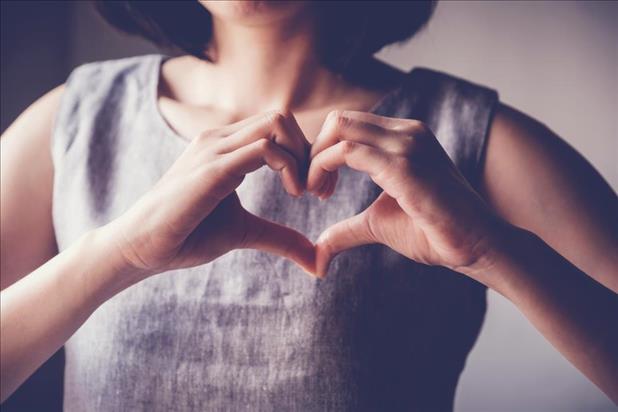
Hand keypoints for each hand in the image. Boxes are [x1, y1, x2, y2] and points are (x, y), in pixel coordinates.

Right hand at [104, 110, 314, 278]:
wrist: (141, 247)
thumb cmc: (187, 235)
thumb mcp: (245, 232)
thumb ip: (280, 238)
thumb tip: (316, 260)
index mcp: (226, 147)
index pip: (278, 128)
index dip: (306, 154)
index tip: (316, 190)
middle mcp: (220, 139)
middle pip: (282, 118)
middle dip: (311, 151)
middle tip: (317, 190)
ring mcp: (214, 149)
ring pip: (276, 123)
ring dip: (303, 156)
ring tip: (304, 191)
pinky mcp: (212, 169)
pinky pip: (263, 149)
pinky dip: (289, 167)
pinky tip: (292, 194)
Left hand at [308, 110, 505, 276]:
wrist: (477, 246)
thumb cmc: (434, 232)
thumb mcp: (379, 224)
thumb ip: (347, 229)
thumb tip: (318, 252)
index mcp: (403, 137)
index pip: (349, 125)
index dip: (323, 152)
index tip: (318, 188)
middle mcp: (406, 132)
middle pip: (339, 120)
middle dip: (314, 151)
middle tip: (311, 188)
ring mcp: (407, 144)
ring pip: (340, 128)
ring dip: (315, 160)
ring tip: (316, 193)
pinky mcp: (404, 165)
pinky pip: (348, 152)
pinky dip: (323, 167)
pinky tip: (323, 194)